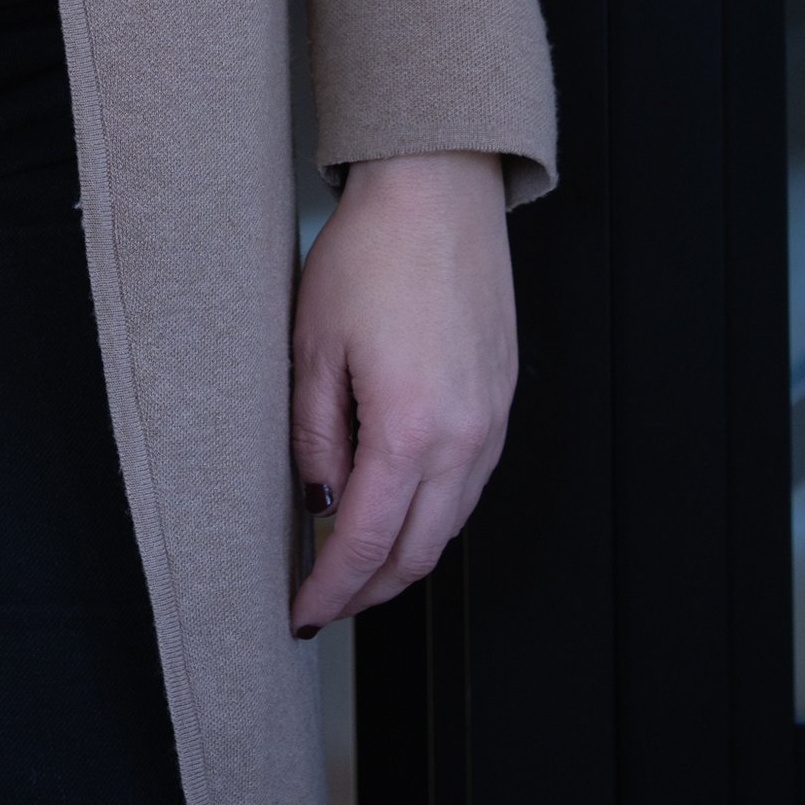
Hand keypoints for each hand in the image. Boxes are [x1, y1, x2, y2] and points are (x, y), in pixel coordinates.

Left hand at [288, 149, 515, 635]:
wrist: (438, 191)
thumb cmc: (371, 253)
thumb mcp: (314, 343)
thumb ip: (313, 433)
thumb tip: (317, 494)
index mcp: (409, 428)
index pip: (367, 542)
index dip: (332, 588)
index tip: (302, 613)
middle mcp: (463, 439)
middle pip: (418, 552)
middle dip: (369, 590)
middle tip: (325, 600)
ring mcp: (491, 423)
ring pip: (449, 525)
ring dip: (404, 555)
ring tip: (354, 559)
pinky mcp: (502, 402)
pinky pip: (469, 485)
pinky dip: (433, 512)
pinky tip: (399, 504)